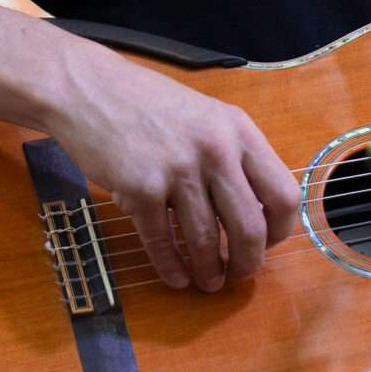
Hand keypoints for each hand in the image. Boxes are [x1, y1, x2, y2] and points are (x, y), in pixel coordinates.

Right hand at [47, 52, 300, 293]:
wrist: (87, 88)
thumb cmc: (147, 103)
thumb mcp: (206, 117)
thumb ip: (233, 156)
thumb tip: (254, 214)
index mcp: (239, 131)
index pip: (283, 195)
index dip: (281, 230)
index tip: (268, 244)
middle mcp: (215, 150)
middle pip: (250, 228)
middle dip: (248, 263)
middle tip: (239, 275)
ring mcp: (177, 170)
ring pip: (206, 241)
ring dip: (210, 272)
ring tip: (208, 282)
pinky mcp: (140, 188)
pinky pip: (163, 241)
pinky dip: (171, 267)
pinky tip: (176, 277)